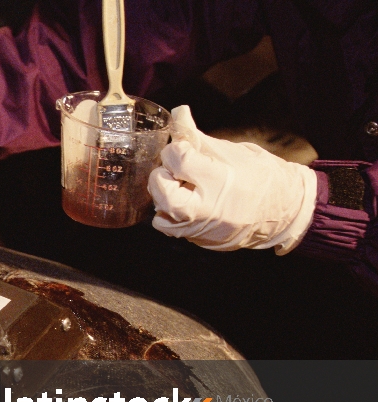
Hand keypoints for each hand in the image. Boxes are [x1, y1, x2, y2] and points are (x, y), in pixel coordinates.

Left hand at [147, 105, 316, 253]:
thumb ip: (199, 138)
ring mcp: (205, 229)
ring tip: (179, 188)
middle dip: (160, 179)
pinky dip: (171, 216)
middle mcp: (210, 209)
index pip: (179, 160)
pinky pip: (173, 230)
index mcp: (221, 179)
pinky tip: (186, 202)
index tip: (182, 149)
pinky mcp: (202, 242)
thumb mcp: (233, 151)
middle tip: (172, 171)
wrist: (286, 211)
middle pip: (164, 195)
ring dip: (162, 199)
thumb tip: (178, 114)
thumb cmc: (261, 175)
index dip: (175, 150)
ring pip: (161, 218)